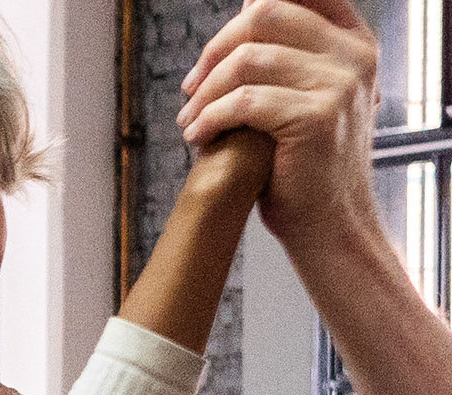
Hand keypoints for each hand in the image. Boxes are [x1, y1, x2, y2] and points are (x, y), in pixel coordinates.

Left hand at [178, 0, 378, 249]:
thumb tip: (246, 4)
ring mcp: (341, 83)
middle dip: (215, 49)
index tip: (217, 50)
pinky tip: (198, 137)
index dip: (252, 7)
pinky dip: (210, 118)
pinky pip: (243, 101)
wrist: (328, 223)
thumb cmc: (302, 162)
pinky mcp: (318, 116)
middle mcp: (354, 55)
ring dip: (205, 92)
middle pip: (265, 15)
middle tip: (191, 88)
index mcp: (353, 42)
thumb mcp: (302, 95)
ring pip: (247, 59)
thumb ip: (283, 52)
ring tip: (189, 121)